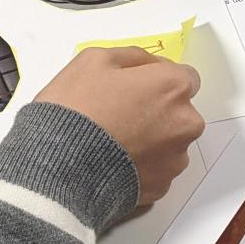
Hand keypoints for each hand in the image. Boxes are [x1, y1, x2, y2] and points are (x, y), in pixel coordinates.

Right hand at [35, 47, 204, 204]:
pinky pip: (157, 170)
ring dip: (151, 140)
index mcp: (173, 87)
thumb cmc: (76, 110)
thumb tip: (147, 64)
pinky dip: (142, 166)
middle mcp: (184, 123)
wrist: (58, 165)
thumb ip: (132, 57)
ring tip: (115, 141)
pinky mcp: (162, 187)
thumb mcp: (94, 60)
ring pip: (170, 143)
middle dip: (157, 111)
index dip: (159, 80)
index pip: (186, 77)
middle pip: (180, 112)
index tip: (138, 87)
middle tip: (120, 114)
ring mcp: (175, 158)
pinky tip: (115, 161)